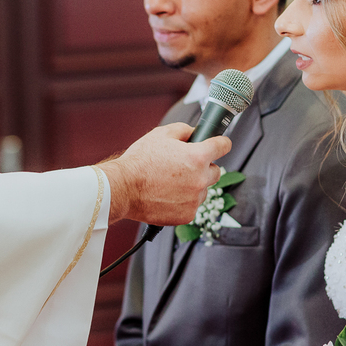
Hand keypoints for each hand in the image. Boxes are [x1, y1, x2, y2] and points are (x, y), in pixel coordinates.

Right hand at [101, 123, 230, 224]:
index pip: (223, 146)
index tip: (221, 145)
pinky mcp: (186, 215)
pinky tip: (167, 195)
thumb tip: (193, 132)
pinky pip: (192, 206)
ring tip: (170, 183)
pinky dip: (183, 202)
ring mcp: (194, 199)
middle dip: (204, 168)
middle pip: (216, 171)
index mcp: (197, 156)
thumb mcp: (160, 134)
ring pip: (203, 190)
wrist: (122, 188)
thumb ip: (183, 130)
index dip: (222, 143)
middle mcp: (200, 179)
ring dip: (193, 186)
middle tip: (185, 167)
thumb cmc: (138, 163)